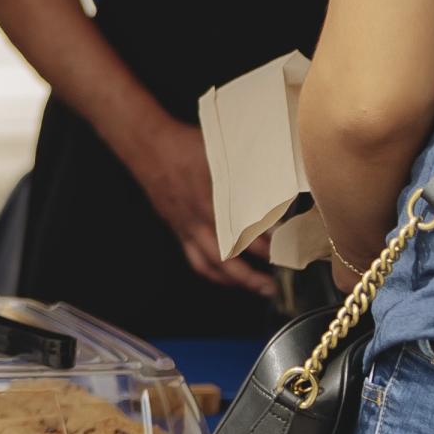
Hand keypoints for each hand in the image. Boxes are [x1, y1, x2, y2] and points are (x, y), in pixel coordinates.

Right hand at [122, 108, 279, 299]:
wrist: (147, 146)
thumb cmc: (185, 145)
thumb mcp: (220, 153)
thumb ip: (246, 171)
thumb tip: (277, 181)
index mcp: (209, 202)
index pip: (242, 233)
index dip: (265, 244)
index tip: (286, 248)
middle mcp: (197, 220)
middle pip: (225, 259)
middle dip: (250, 275)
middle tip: (273, 284)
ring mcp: (185, 227)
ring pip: (208, 264)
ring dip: (233, 280)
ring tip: (255, 287)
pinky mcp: (177, 228)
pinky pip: (194, 258)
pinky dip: (213, 272)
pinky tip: (227, 276)